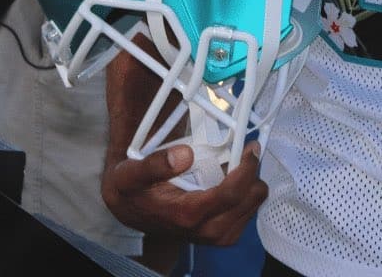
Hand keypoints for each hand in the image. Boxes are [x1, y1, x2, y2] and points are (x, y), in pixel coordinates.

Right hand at [100, 42, 268, 245]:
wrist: (128, 211)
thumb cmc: (131, 189)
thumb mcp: (130, 173)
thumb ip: (153, 165)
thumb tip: (184, 154)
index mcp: (186, 214)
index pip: (231, 195)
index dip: (247, 170)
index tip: (250, 146)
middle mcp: (203, 230)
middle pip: (247, 204)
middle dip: (254, 175)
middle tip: (250, 150)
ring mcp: (210, 234)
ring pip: (249, 212)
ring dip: (253, 187)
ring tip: (245, 163)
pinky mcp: (215, 234)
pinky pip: (243, 219)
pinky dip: (247, 199)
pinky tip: (238, 180)